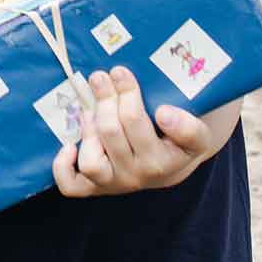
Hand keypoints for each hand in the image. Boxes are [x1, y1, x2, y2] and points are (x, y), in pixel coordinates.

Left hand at [52, 66, 237, 198]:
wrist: (171, 165)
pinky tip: (69, 144)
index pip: (141, 126)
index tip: (123, 73)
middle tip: (105, 74)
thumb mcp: (198, 135)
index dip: (128, 98)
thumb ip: (189, 127)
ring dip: (88, 126)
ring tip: (92, 105)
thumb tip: (163, 113)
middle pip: (112, 132)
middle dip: (105, 97)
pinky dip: (63, 166)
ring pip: (92, 160)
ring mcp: (113, 183)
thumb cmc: (180, 142)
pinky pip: (71, 186)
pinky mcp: (94, 188)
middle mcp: (137, 176)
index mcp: (164, 162)